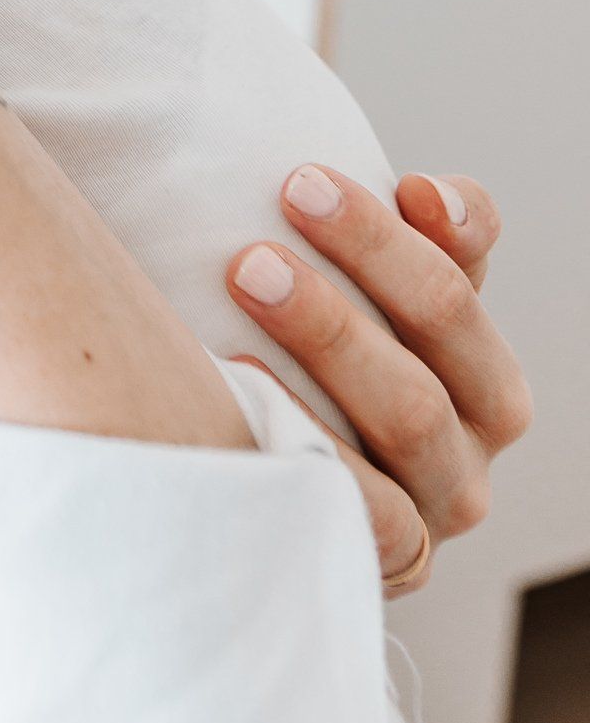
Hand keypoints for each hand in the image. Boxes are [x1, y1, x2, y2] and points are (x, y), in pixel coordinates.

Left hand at [228, 167, 530, 589]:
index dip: (429, 211)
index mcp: (470, 342)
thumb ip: (382, 239)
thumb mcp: (332, 302)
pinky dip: (315, 440)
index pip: (466, 260)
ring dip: (334, 330)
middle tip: (286, 196)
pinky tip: (245, 385)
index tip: (346, 164)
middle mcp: (478, 424)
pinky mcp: (397, 558)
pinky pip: (374, 505)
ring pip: (413, 407)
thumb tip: (423, 191)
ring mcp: (443, 497)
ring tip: (249, 273)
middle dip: (369, 250)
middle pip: (446, 319)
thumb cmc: (287, 377)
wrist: (253, 502)